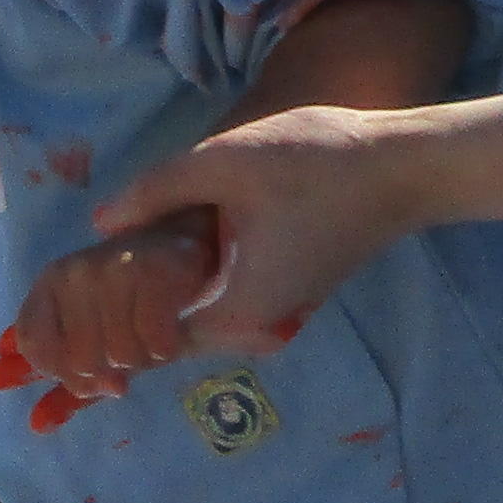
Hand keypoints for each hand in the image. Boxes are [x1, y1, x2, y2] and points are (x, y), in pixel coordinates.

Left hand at [0, 215, 222, 427]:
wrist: (182, 248)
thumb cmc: (130, 299)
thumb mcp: (93, 334)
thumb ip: (68, 374)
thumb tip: (37, 424)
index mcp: (49, 285)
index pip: (35, 346)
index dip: (61, 373)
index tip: (89, 376)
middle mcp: (73, 273)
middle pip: (82, 361)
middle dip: (110, 370)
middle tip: (128, 349)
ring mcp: (112, 270)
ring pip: (122, 355)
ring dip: (143, 358)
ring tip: (149, 334)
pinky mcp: (154, 272)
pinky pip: (156, 344)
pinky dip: (166, 349)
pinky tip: (169, 333)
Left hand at [98, 105, 406, 357]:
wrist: (409, 167)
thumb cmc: (320, 163)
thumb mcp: (224, 162)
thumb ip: (155, 191)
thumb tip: (100, 223)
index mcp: (236, 311)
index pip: (148, 340)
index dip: (111, 317)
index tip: (93, 282)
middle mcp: (255, 326)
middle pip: (168, 334)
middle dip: (128, 310)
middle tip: (102, 265)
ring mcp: (275, 312)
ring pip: (196, 316)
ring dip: (159, 295)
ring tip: (124, 256)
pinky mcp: (287, 291)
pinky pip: (222, 299)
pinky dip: (192, 283)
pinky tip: (171, 247)